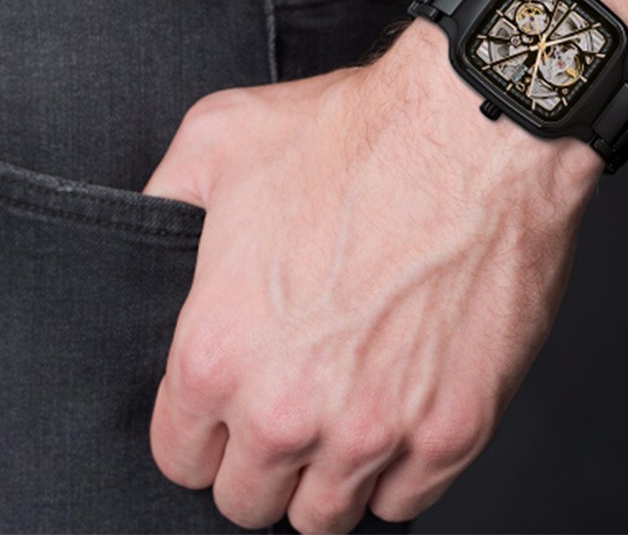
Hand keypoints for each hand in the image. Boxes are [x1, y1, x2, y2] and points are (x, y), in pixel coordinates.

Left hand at [145, 20, 601, 532]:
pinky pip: (406, 501)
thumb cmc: (357, 134)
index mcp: (220, 352)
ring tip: (342, 417)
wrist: (475, 131)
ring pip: (325, 516)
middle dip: (259, 461)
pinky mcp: (455, 428)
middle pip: (249, 499)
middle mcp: (290, 409)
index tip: (227, 408)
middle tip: (288, 407)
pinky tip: (397, 419)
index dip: (201, 432)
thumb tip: (152, 228)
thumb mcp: (223, 138)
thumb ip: (165, 198)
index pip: (180, 456)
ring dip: (325, 477)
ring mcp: (378, 429)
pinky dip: (396, 473)